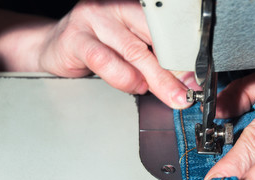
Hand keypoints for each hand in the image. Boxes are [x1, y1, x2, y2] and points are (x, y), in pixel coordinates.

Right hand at [38, 0, 195, 107]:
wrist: (57, 46)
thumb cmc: (99, 48)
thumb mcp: (132, 52)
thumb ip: (155, 63)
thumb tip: (183, 83)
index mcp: (135, 9)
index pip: (168, 30)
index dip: (185, 56)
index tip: (196, 80)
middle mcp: (117, 8)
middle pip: (155, 39)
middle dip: (175, 71)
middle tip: (188, 94)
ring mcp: (95, 20)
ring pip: (134, 50)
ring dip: (156, 79)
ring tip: (169, 95)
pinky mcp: (76, 38)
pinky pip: (105, 60)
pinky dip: (124, 77)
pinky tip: (135, 87)